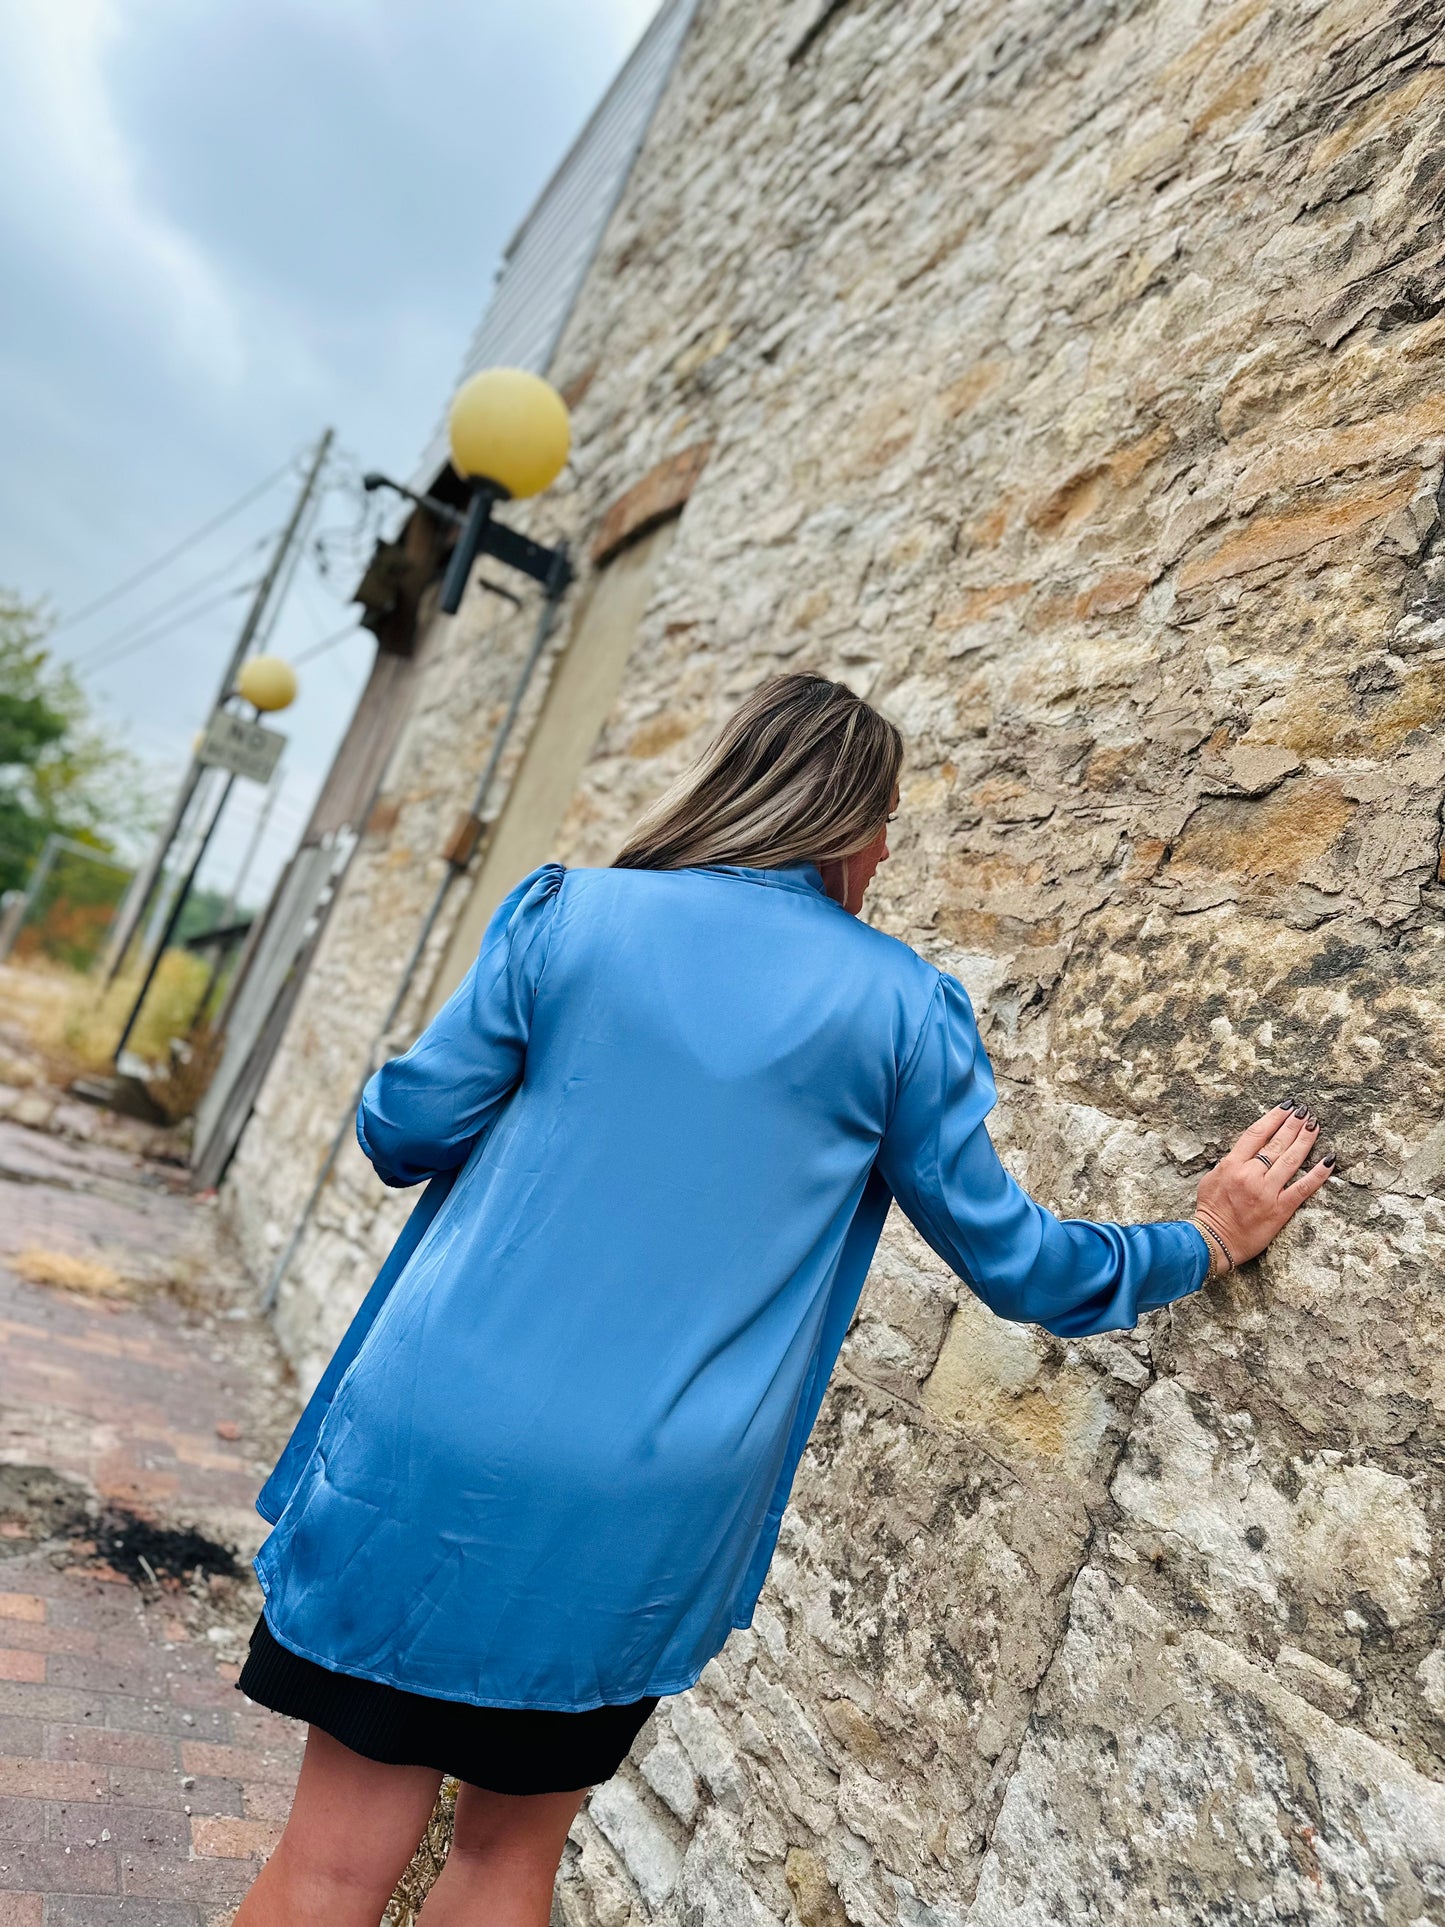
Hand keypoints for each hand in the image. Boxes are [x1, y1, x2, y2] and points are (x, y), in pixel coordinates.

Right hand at [1192, 1103, 1333, 1274]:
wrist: (1214, 1240)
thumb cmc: (1211, 1210)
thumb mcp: (1212, 1178)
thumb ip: (1229, 1162)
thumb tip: (1246, 1150)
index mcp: (1232, 1165)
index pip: (1256, 1134)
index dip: (1273, 1117)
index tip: (1286, 1107)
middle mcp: (1251, 1175)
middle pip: (1276, 1143)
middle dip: (1293, 1124)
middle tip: (1306, 1111)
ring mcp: (1267, 1192)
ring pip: (1291, 1160)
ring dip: (1305, 1140)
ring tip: (1315, 1125)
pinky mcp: (1280, 1209)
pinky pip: (1303, 1187)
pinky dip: (1318, 1173)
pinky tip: (1329, 1159)